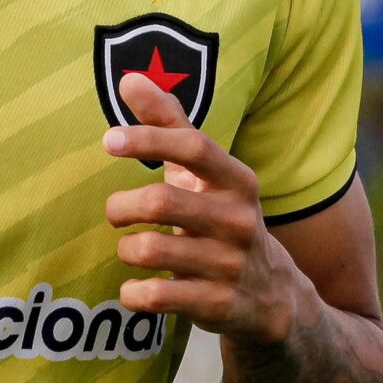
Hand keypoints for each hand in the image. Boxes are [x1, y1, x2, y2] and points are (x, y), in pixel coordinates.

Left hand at [101, 68, 304, 344]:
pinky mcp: (217, 305)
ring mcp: (230, 265)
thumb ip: (169, 124)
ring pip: (151, 250)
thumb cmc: (223, 219)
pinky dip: (133, 292)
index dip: (149, 138)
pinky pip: (156, 295)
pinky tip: (135, 287)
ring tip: (130, 249)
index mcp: (236, 181)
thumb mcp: (205, 175)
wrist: (273, 296)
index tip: (109, 140)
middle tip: (115, 213)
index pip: (194, 147)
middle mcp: (238, 220)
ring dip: (127, 249)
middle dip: (123, 207)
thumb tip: (130, 77)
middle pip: (162, 201)